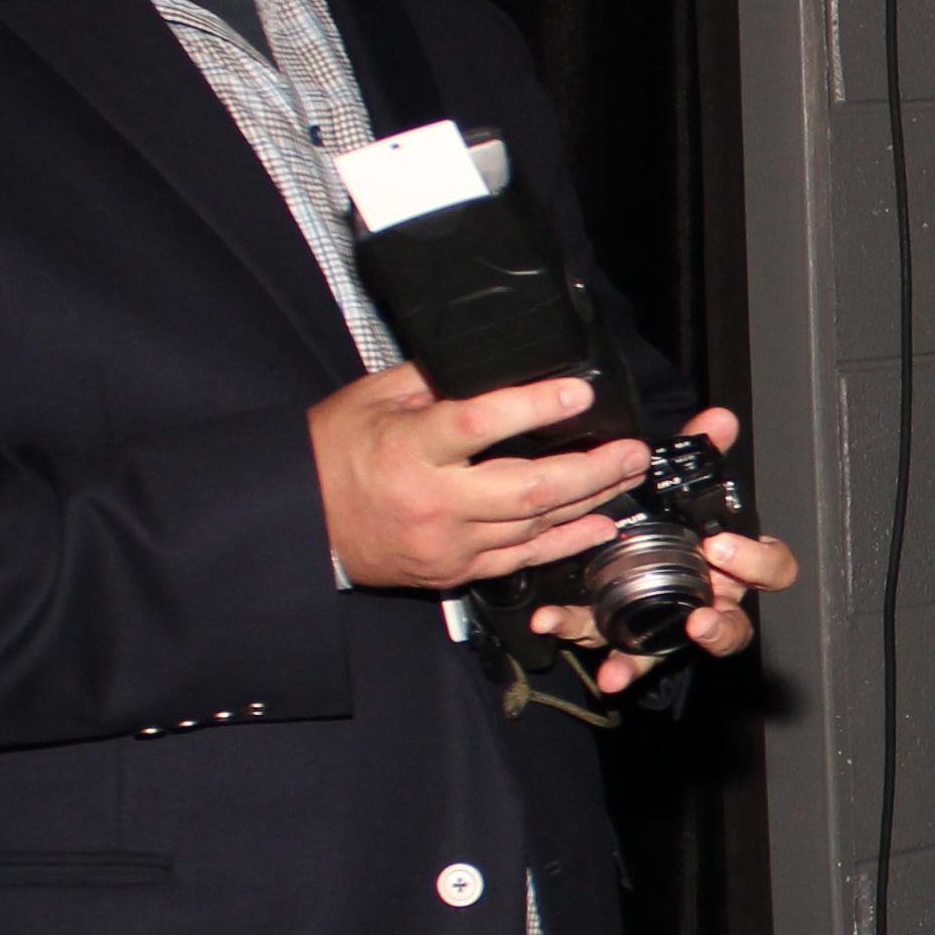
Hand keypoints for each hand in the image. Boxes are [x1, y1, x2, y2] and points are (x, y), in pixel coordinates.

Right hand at [309, 363, 649, 590]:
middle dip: (592, 470)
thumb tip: (494, 362)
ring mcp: (446, 543)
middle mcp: (433, 501)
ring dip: (589, 501)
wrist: (301, 520)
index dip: (535, 407)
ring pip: (534, 526)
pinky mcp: (453, 572)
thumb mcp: (374, 399)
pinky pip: (521, 561)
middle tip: (632, 450)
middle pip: (529, 489)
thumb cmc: (335, 450)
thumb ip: (434, 381)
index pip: (481, 425)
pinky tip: (601, 525)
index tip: (580, 392)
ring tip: (625, 476)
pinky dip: (566, 543)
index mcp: (409, 449)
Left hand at [525, 409, 800, 694]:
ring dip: (650, 657)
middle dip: (719, 626)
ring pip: (673, 651)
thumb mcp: (687, 484)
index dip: (755, 563)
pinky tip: (581, 653)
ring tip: (622, 658)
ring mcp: (679, 623)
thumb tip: (719, 418)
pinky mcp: (641, 639)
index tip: (721, 548)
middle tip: (698, 618)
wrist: (639, 540)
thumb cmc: (677, 519)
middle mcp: (715, 598)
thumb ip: (704, 454)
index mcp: (737, 561)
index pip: (774, 568)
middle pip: (734, 624)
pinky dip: (606, 658)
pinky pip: (628, 653)